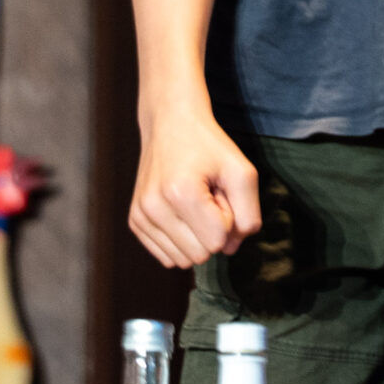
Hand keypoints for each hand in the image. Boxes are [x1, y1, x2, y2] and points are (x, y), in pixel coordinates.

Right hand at [129, 105, 260, 268]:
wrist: (170, 123)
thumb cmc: (209, 146)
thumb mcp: (242, 172)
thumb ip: (249, 215)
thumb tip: (230, 249)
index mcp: (181, 193)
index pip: (217, 242)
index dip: (227, 219)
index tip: (220, 192)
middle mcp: (154, 207)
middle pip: (200, 256)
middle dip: (212, 230)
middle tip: (208, 196)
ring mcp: (140, 215)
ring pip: (183, 261)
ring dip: (196, 237)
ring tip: (194, 203)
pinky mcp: (134, 221)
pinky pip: (167, 257)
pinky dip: (180, 241)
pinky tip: (180, 213)